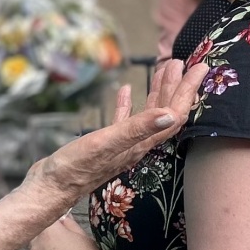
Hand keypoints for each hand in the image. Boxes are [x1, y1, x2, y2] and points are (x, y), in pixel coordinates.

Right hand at [25, 59, 206, 214]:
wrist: (49, 188)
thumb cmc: (75, 167)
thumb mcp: (106, 143)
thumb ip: (137, 128)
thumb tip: (171, 114)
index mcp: (141, 144)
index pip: (174, 115)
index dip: (188, 91)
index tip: (199, 68)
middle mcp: (137, 144)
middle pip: (164, 112)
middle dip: (176, 87)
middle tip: (182, 61)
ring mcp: (121, 145)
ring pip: (146, 115)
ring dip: (156, 92)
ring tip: (163, 69)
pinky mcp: (104, 144)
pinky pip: (122, 120)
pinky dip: (127, 104)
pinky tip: (125, 90)